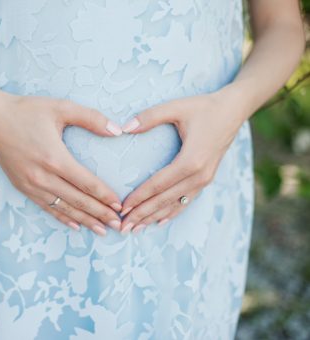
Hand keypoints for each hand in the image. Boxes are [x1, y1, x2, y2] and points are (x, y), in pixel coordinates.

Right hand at [0, 93, 124, 235]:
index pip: (86, 183)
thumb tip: (117, 130)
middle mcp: (43, 176)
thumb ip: (91, 118)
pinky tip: (75, 225)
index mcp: (55, 158)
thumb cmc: (26, 111)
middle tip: (118, 225)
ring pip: (63, 208)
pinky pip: (46, 207)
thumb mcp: (60, 107)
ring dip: (84, 220)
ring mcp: (31, 185)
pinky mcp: (22, 187)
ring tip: (101, 230)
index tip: (120, 205)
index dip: (105, 196)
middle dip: (100, 214)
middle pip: (78, 200)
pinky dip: (62, 217)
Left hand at [118, 90, 245, 233]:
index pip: (158, 184)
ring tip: (135, 229)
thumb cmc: (204, 107)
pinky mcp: (206, 179)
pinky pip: (186, 201)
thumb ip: (150, 117)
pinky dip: (172, 212)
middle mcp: (199, 175)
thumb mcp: (176, 107)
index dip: (139, 197)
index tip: (122, 208)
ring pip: (175, 204)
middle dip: (142, 214)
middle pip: (164, 200)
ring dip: (154, 217)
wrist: (234, 110)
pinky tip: (159, 221)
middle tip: (123, 227)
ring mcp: (204, 179)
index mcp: (190, 160)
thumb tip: (125, 127)